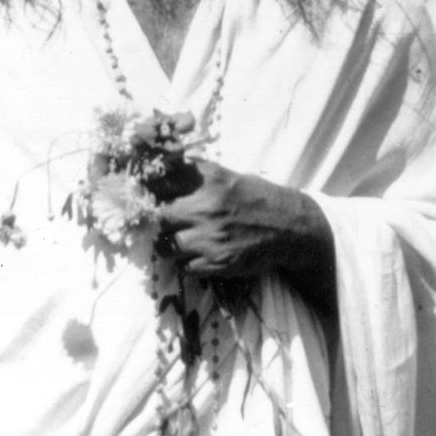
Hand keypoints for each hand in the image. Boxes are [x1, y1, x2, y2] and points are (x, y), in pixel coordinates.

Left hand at [155, 158, 333, 286]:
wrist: (290, 228)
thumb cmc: (257, 197)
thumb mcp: (227, 175)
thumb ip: (196, 173)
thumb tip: (162, 167)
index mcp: (209, 179)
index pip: (161, 181)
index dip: (149, 190)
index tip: (145, 194)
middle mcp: (206, 207)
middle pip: (157, 216)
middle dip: (156, 220)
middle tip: (162, 222)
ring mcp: (210, 238)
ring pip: (166, 246)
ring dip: (168, 244)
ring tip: (180, 240)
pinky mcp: (217, 264)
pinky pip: (184, 267)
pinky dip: (186, 263)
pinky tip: (197, 255)